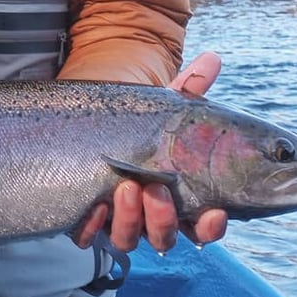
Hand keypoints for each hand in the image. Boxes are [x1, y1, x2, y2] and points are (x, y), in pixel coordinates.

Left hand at [75, 51, 228, 252]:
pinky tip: (93, 206)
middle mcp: (148, 216)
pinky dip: (91, 226)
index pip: (201, 225)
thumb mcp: (159, 109)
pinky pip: (87, 236)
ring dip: (130, 218)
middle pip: (164, 237)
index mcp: (176, 198)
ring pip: (128, 238)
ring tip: (125, 186)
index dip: (210, 227)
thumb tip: (212, 58)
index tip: (214, 213)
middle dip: (163, 219)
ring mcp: (116, 221)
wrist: (82, 128)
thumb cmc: (133, 125)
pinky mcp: (85, 222)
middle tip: (157, 190)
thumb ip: (187, 90)